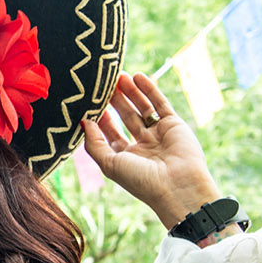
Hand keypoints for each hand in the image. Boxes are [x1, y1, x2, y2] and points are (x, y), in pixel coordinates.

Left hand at [80, 72, 220, 227]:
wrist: (178, 187)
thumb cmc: (141, 181)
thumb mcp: (110, 164)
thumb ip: (94, 143)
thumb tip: (83, 122)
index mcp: (127, 158)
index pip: (111, 133)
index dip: (101, 117)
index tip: (89, 102)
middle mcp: (143, 146)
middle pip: (126, 117)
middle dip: (115, 100)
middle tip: (104, 82)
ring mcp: (159, 134)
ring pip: (142, 108)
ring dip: (131, 92)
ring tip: (119, 75)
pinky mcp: (174, 125)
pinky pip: (160, 104)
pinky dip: (149, 90)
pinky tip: (138, 77)